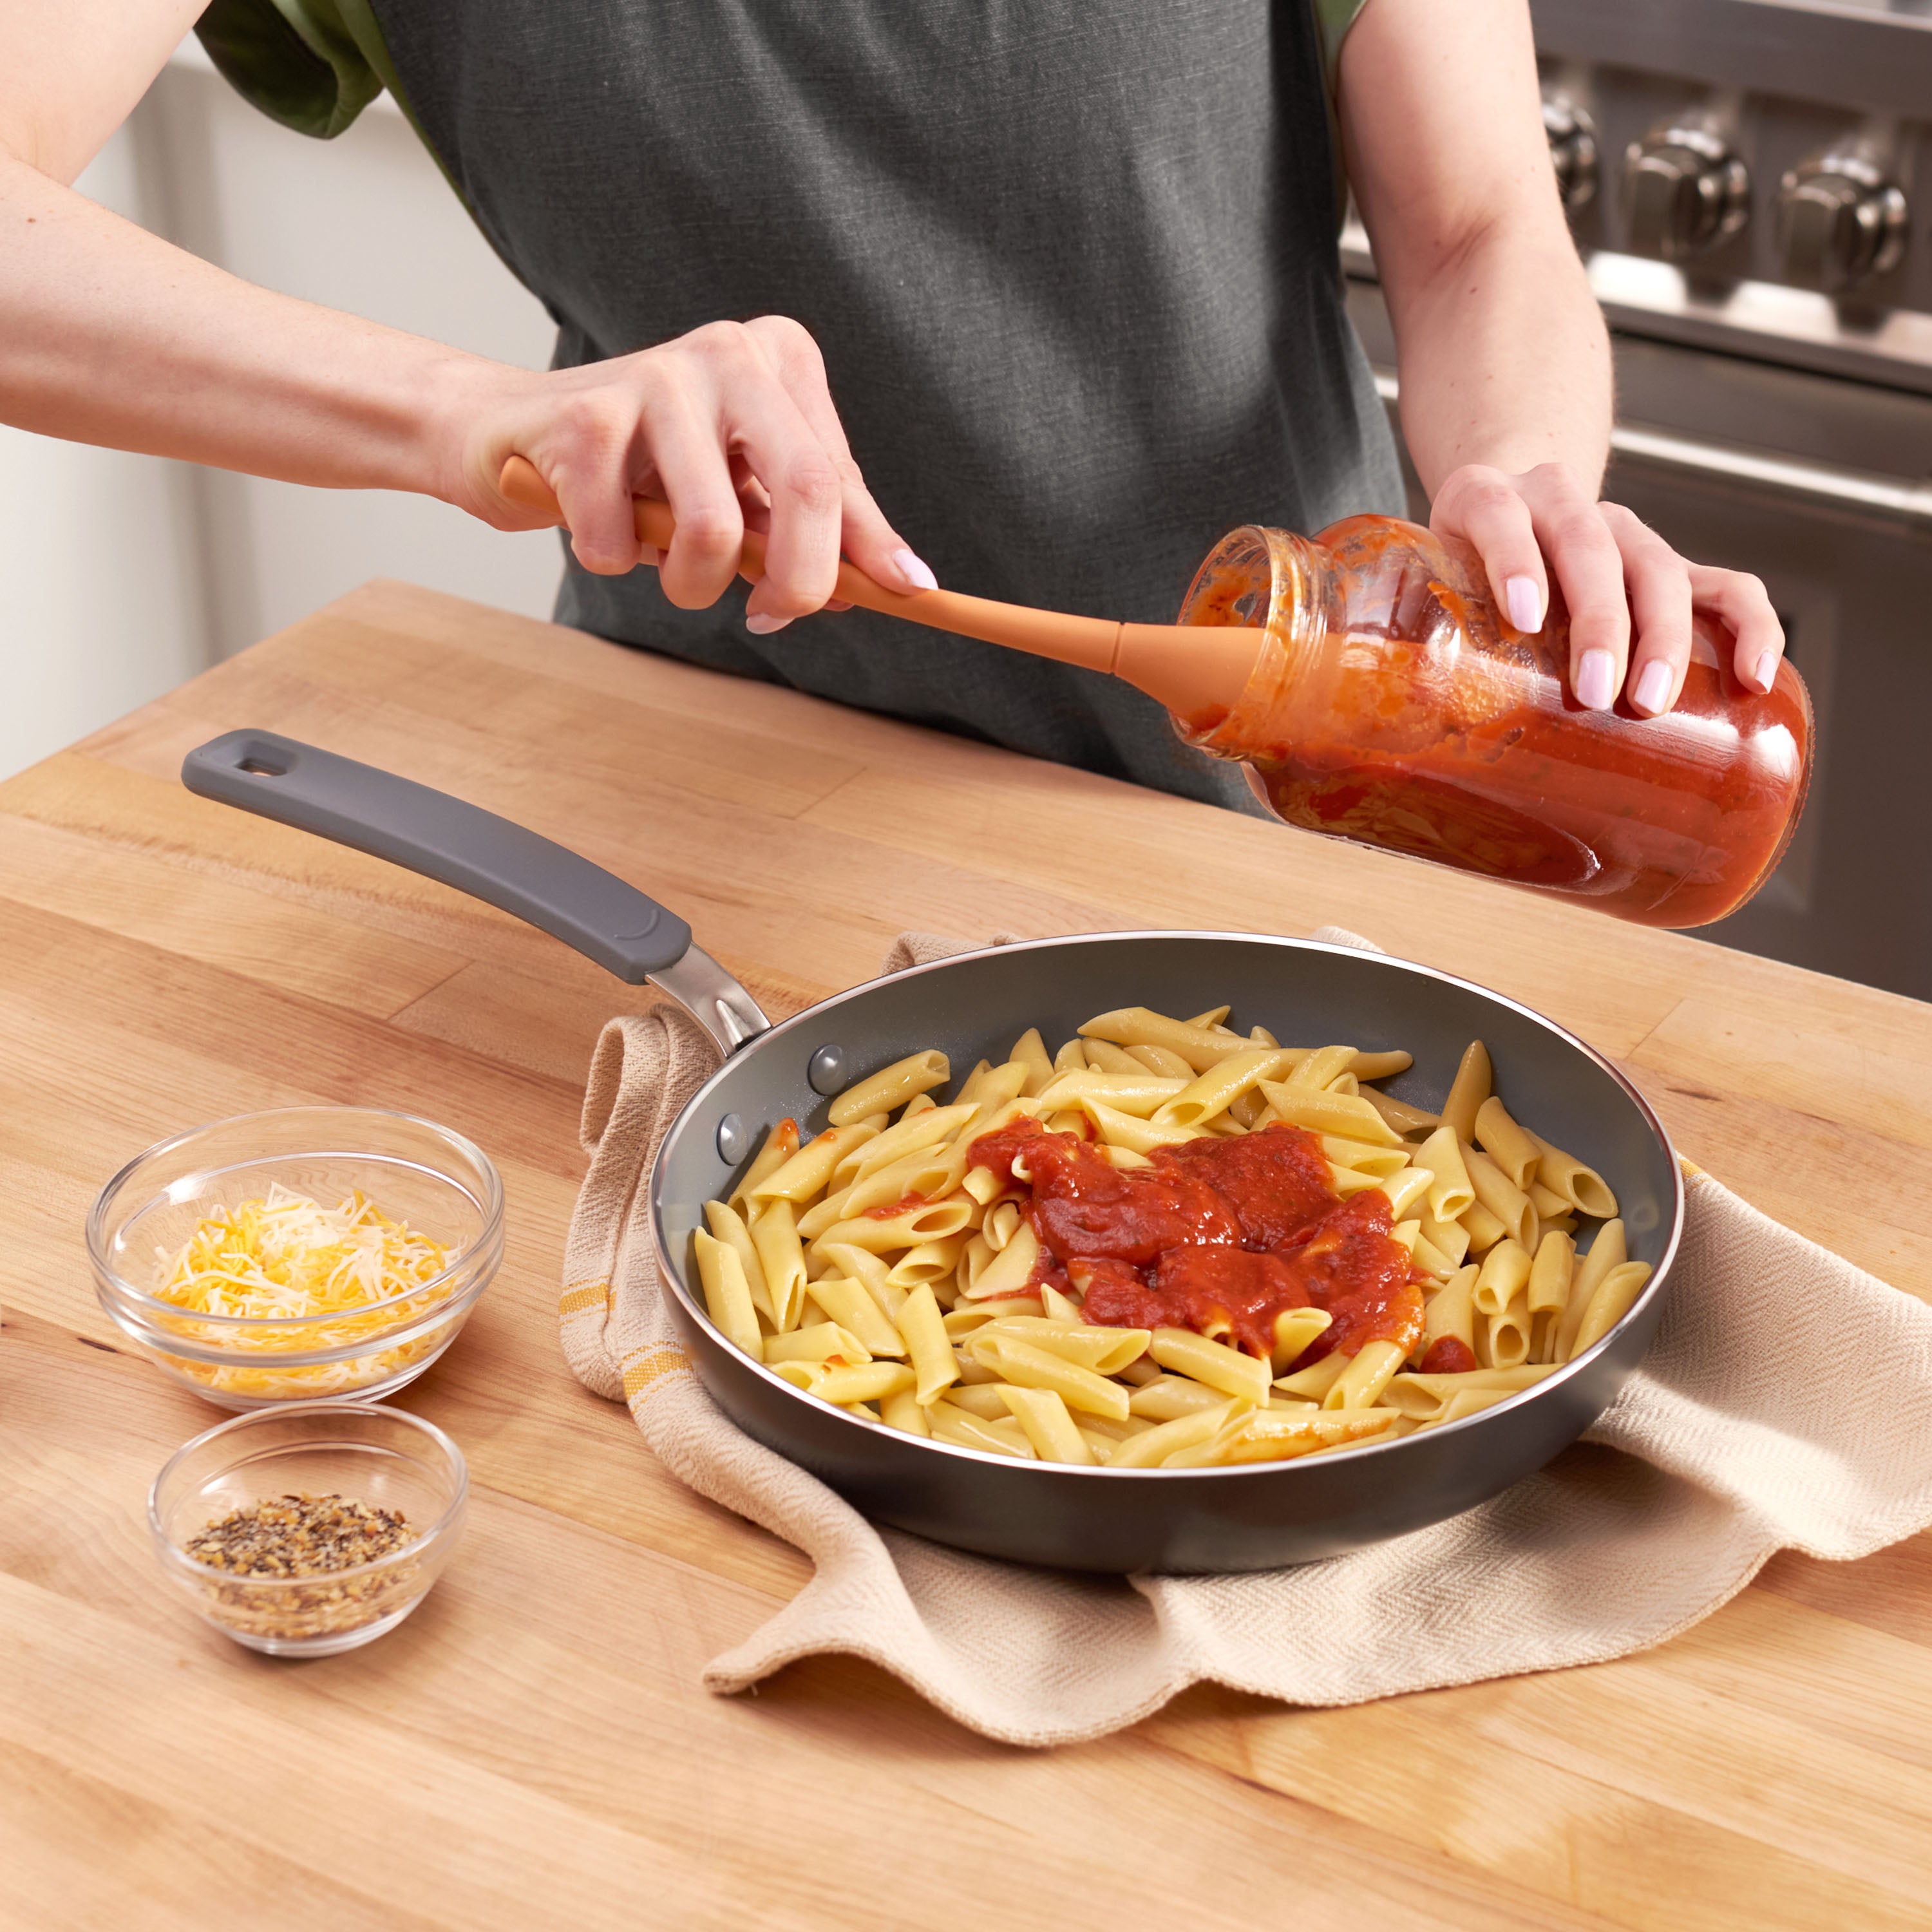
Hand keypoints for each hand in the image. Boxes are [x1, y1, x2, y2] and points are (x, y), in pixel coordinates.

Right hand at [438, 315, 934, 632]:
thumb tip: (895, 581)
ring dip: (690, 586)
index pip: (838, 475)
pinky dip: (611, 561)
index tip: (906, 593)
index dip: (870, 549)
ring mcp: (657, 376)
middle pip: (804, 488)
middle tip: (770, 617)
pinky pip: (621, 542)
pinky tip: (598, 527)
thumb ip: (807, 528)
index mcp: (779, 361)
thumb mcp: (740, 490)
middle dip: (800, 580)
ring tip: (668, 570)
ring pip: (713, 531)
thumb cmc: (642, 467)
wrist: (511, 429)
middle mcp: (729, 353)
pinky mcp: (586, 416)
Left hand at [1430, 462, 1784, 714]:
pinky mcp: (1668, 566)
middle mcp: (1558, 504)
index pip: (1498, 516)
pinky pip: (1726, 585)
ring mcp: (1622, 532)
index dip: (1515, 561)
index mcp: (1484, 500)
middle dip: (1600, 621)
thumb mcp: (1418, 585)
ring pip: (1658, 567)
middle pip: (1589, 548)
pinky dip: (1750, 625)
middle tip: (1596, 692)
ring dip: (1663, 636)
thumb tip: (1365, 748)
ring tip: (1650, 701)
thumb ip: (1395, 642)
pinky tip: (1757, 676)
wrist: (1503, 503)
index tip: (1526, 617)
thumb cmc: (1451, 572)